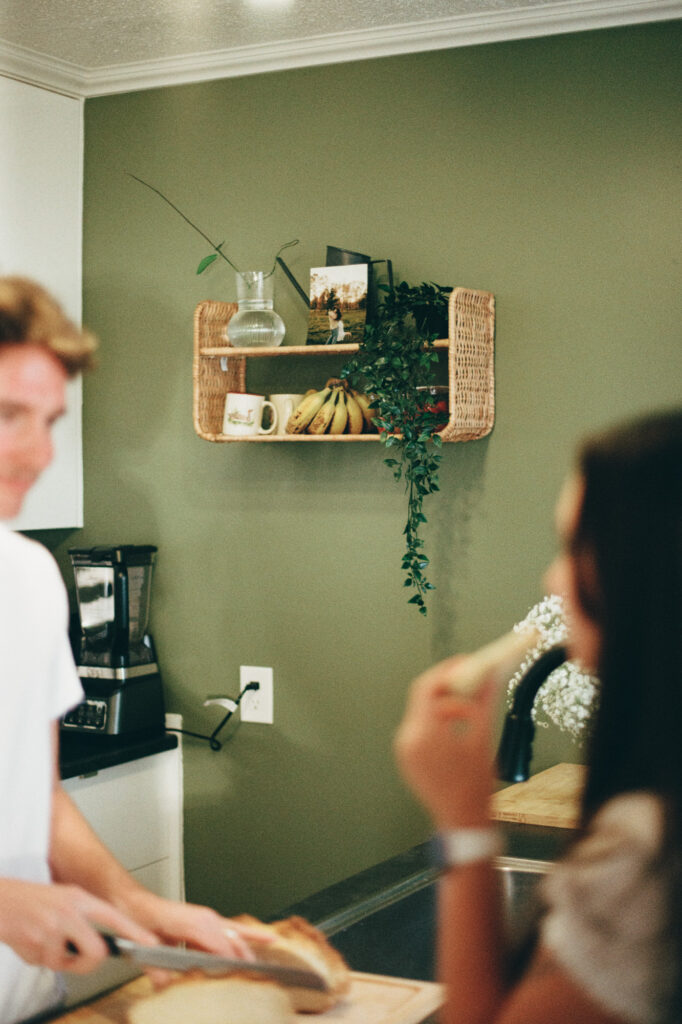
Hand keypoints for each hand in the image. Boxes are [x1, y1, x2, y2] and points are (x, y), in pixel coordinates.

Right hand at [0, 878, 157, 974]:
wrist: (2, 900)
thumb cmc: (33, 900)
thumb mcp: (65, 898)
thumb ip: (84, 917)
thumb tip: (99, 941)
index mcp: (80, 899)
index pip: (114, 916)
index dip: (134, 931)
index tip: (150, 943)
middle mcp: (70, 912)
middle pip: (96, 952)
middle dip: (88, 962)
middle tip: (80, 958)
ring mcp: (53, 928)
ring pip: (68, 962)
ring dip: (57, 959)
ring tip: (46, 941)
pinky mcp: (36, 944)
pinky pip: (47, 964)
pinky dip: (39, 958)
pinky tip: (32, 942)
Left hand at [116, 891, 274, 987]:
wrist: (134, 903)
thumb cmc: (140, 920)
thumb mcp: (144, 947)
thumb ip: (156, 968)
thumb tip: (167, 986)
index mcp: (192, 922)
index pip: (220, 945)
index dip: (229, 963)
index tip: (237, 977)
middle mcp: (205, 918)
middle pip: (233, 942)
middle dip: (243, 961)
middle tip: (253, 981)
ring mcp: (208, 918)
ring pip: (237, 936)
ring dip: (248, 951)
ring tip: (260, 971)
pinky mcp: (208, 922)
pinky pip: (234, 929)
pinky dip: (252, 934)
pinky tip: (268, 939)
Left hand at [394, 655, 497, 827]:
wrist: (462, 820)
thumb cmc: (473, 788)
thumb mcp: (482, 739)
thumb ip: (483, 702)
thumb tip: (491, 676)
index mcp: (423, 733)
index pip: (427, 687)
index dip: (446, 670)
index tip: (464, 663)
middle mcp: (407, 738)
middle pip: (422, 697)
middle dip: (446, 686)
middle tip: (468, 679)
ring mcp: (404, 748)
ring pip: (421, 711)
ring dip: (443, 704)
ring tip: (467, 706)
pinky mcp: (406, 756)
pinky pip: (419, 727)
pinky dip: (436, 720)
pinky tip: (456, 726)